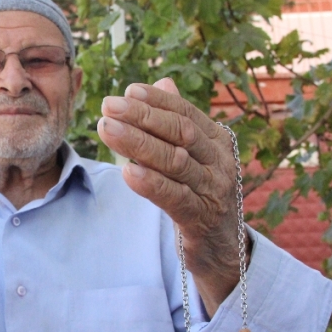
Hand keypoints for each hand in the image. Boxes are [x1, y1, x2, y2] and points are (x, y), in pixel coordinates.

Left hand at [97, 78, 247, 315]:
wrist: (223, 248)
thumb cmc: (202, 195)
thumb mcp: (194, 156)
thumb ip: (179, 122)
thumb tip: (163, 82)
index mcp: (218, 142)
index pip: (186, 113)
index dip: (156, 101)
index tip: (127, 91)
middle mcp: (221, 162)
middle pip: (180, 133)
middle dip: (142, 117)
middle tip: (108, 106)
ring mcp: (214, 191)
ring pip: (175, 162)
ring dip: (138, 143)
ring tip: (107, 129)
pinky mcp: (201, 219)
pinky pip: (175, 197)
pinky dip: (151, 183)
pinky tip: (128, 171)